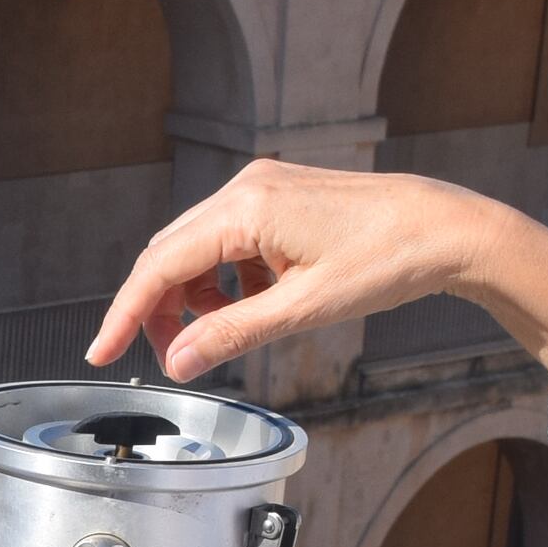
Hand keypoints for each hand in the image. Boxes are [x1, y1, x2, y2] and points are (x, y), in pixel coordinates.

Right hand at [89, 163, 547, 387]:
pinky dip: (226, 279)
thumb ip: (233, 334)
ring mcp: (264, 186)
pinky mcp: (280, 196)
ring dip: (195, 295)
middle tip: (162, 356)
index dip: (126, 313)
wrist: (446, 230)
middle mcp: (247, 186)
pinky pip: (230, 240)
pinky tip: (254, 305)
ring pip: (199, 248)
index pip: (160, 265)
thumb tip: (179, 360)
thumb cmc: (388, 261)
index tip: (102, 352)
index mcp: (247, 207)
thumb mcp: (304, 308)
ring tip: (218, 335)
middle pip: (171, 253)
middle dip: (158, 308)